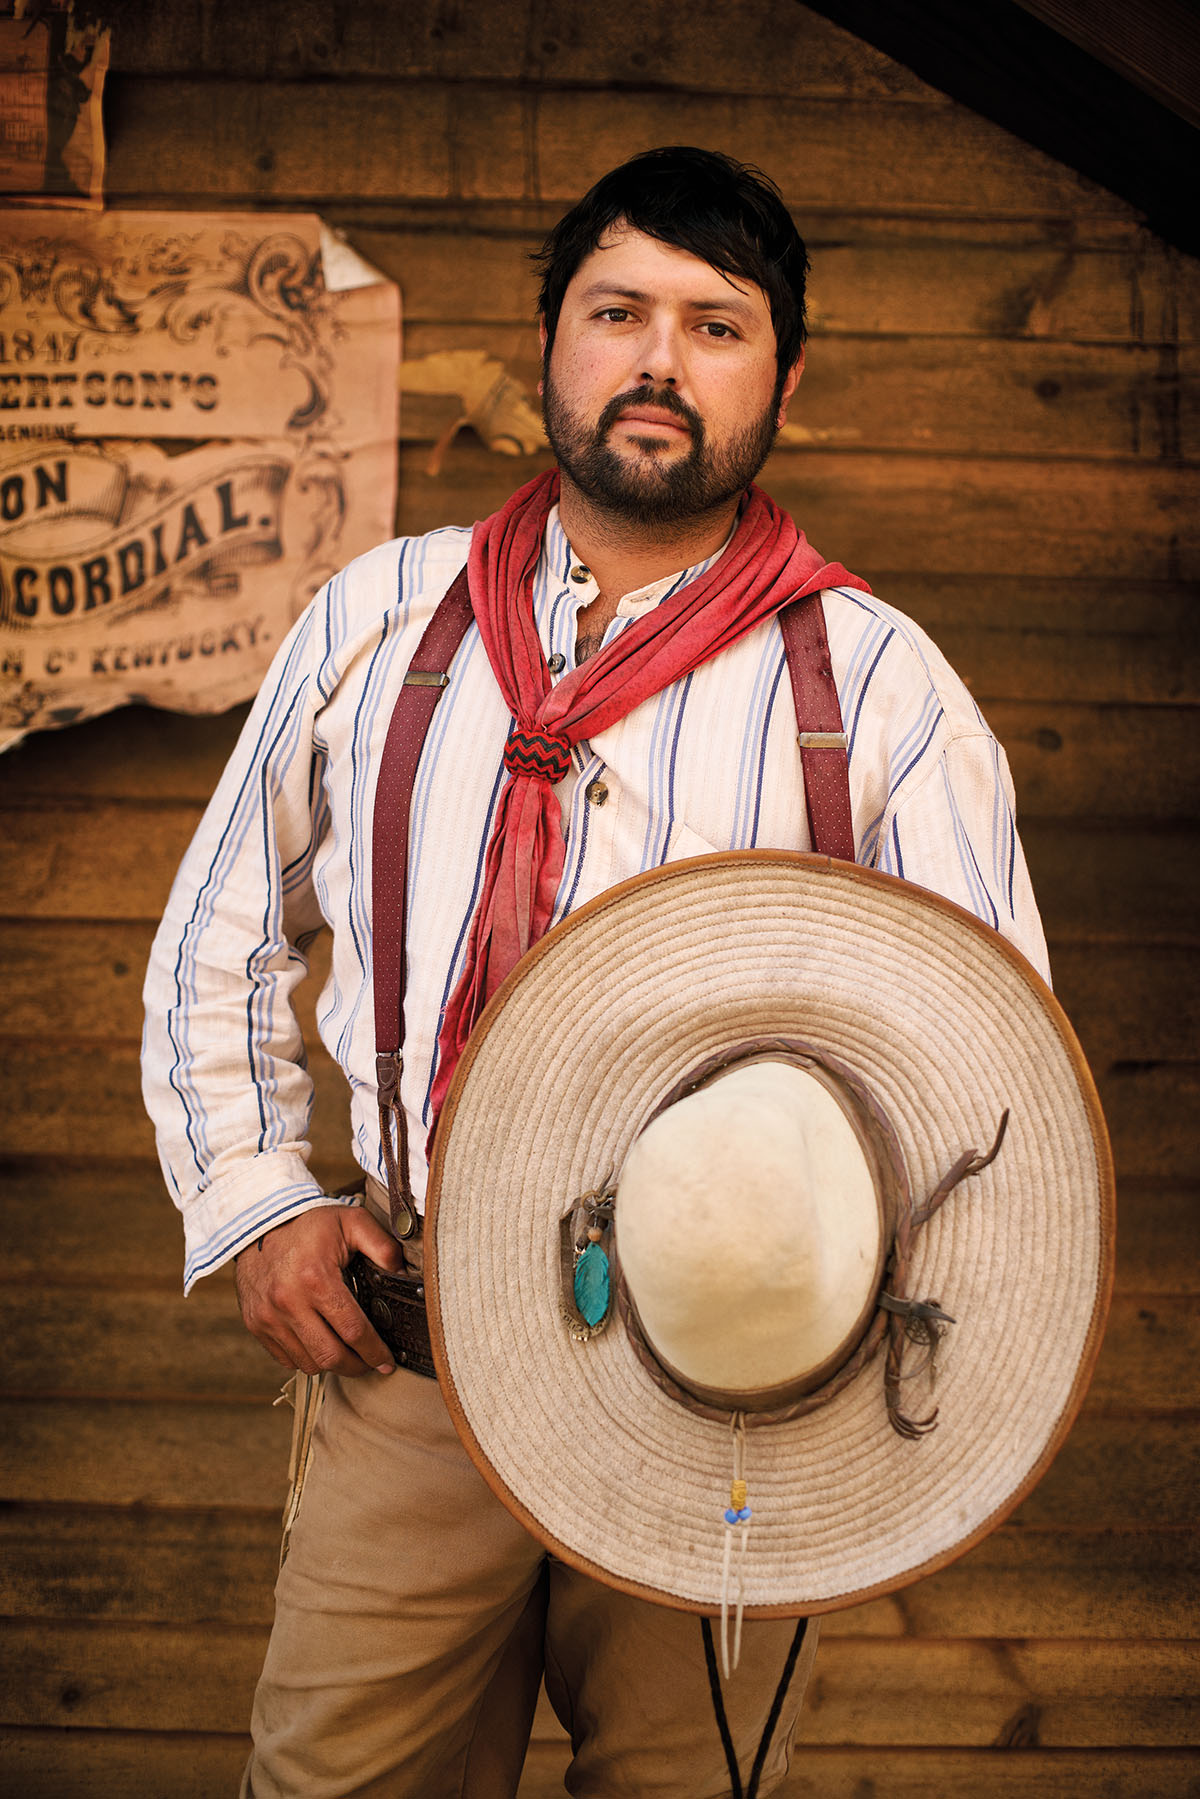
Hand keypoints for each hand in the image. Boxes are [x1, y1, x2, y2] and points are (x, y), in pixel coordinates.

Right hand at [235, 1204, 405, 1377]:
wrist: (258, 1223)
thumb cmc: (308, 1224)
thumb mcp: (352, 1222)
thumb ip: (383, 1246)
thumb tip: (403, 1276)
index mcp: (316, 1279)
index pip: (353, 1330)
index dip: (375, 1352)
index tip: (387, 1361)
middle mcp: (288, 1302)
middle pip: (330, 1356)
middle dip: (357, 1367)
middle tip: (372, 1364)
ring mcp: (268, 1316)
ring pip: (308, 1363)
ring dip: (332, 1365)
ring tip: (348, 1354)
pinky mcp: (255, 1324)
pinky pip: (286, 1358)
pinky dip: (306, 1359)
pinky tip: (320, 1345)